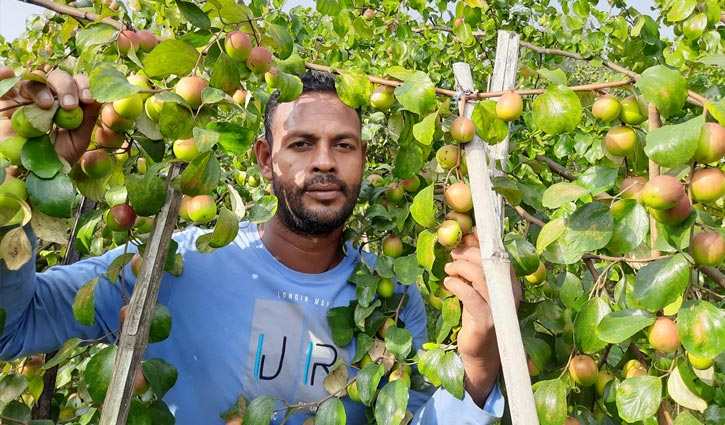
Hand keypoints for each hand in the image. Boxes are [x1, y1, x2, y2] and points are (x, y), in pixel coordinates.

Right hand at [0, 67, 99, 165]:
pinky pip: (4, 83)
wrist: (33, 172)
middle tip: (69, 105)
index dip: (85, 86)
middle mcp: (50, 95)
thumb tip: (98, 97)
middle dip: (66, 87)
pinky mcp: (6, 103)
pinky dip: (3, 76)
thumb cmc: (57, 156)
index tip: (88, 99)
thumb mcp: (78, 140)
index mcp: (69, 101)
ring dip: (42, 87)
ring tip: (47, 105)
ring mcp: (27, 98)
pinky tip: (8, 73)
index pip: (78, 83)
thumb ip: (88, 118)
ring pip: (34, 79)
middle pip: (57, 77)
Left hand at [442, 231, 521, 406]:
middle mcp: (508, 295)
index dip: (483, 244)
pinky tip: (448, 283)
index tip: (466, 237)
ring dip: (460, 267)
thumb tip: (464, 244)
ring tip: (449, 268)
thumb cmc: (479, 318)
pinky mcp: (486, 320)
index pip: (500, 256)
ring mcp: (498, 308)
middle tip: (453, 253)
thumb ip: (474, 271)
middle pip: (490, 263)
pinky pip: (470, 296)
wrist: (482, 354)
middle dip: (469, 253)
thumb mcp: (478, 291)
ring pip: (480, 276)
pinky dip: (457, 285)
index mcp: (510, 285)